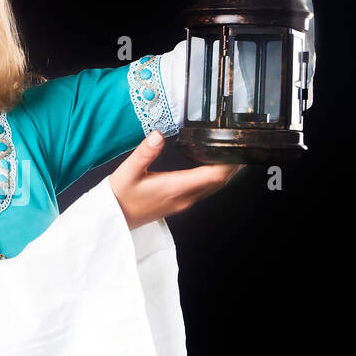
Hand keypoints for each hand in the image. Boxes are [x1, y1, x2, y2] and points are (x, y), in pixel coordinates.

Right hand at [109, 131, 242, 230]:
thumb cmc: (119, 197)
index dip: (229, 163)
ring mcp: (182, 203)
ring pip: (213, 188)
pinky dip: (213, 179)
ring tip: (232, 156)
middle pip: (218, 182)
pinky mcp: (179, 204)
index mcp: (175, 187)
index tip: (238, 149)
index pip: (213, 175)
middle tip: (242, 148)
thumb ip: (145, 152)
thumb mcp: (127, 171)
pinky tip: (212, 169)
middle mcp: (184, 198)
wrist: (113, 220)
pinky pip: (204, 191)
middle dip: (232, 166)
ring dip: (225, 174)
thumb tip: (159, 135)